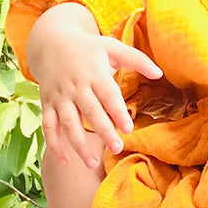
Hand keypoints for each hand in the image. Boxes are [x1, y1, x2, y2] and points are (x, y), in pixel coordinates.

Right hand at [31, 10, 161, 167]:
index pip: (108, 94)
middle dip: (103, 131)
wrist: (51, 43)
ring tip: (92, 163)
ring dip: (78, 144)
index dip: (118, 112)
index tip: (128, 128)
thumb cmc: (89, 48)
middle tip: (117, 148)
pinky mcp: (47, 104)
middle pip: (90, 111)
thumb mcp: (113, 47)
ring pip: (68, 123)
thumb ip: (137, 59)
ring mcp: (60, 96)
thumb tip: (160, 73)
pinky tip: (65, 161)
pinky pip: (48, 126)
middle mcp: (76, 86)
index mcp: (94, 73)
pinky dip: (53, 145)